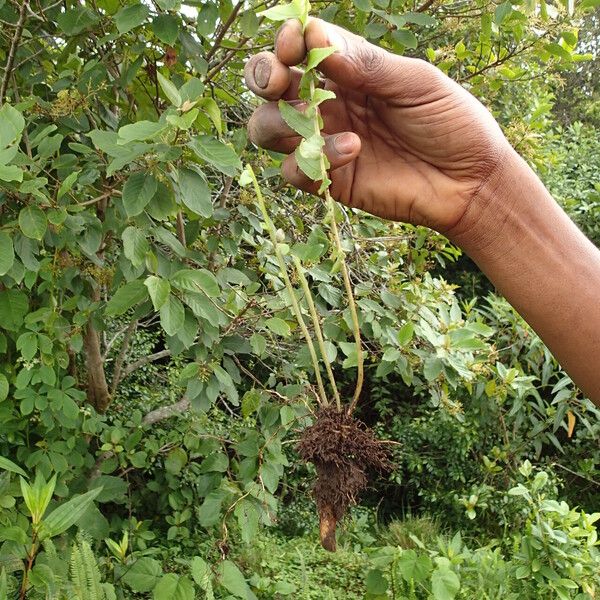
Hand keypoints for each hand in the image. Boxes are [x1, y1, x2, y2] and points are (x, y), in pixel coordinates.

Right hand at [244, 18, 511, 235]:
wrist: (470, 181)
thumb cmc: (451, 122)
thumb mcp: (416, 83)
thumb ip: (367, 65)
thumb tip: (314, 36)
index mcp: (350, 71)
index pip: (302, 49)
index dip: (288, 41)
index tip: (293, 42)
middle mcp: (330, 104)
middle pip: (272, 87)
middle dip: (263, 76)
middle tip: (277, 79)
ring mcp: (326, 143)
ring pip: (269, 128)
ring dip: (277, 120)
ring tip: (310, 117)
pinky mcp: (331, 181)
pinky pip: (296, 170)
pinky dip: (312, 159)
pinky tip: (352, 150)